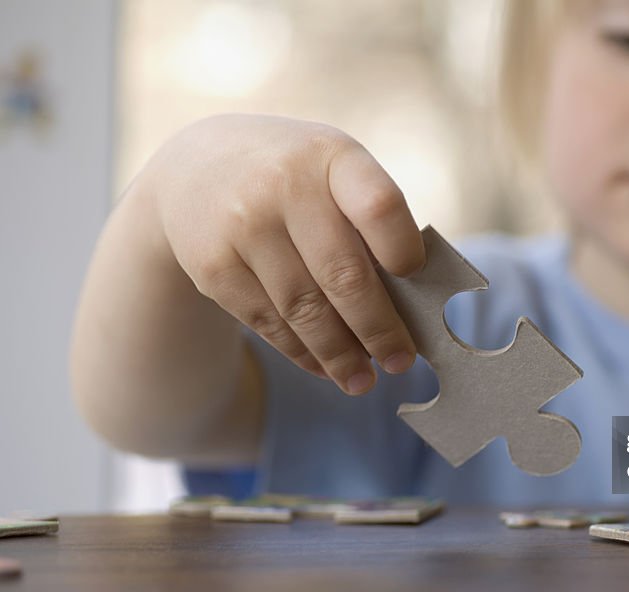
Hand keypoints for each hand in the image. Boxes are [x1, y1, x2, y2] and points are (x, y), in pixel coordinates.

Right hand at [144, 114, 423, 394]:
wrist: (196, 166)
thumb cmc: (296, 179)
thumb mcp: (334, 170)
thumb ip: (370, 222)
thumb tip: (405, 311)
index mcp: (332, 156)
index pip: (378, 206)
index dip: (402, 249)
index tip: (416, 279)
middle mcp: (283, 186)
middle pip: (343, 274)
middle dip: (378, 329)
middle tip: (401, 363)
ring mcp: (243, 226)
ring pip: (303, 310)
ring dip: (339, 355)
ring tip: (363, 382)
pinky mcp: (212, 266)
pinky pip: (268, 322)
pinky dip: (301, 353)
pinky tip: (324, 367)